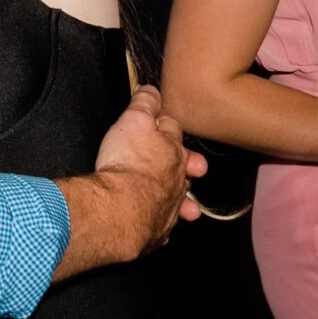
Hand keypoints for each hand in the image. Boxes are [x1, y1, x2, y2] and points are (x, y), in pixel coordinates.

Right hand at [94, 86, 207, 247]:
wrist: (122, 208)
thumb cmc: (127, 163)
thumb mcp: (133, 120)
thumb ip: (144, 104)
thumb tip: (152, 90)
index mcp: (172, 149)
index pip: (173, 130)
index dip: (166, 124)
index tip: (162, 121)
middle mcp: (176, 177)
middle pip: (185, 167)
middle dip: (189, 165)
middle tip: (195, 166)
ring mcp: (170, 205)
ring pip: (181, 199)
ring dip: (183, 201)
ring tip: (189, 207)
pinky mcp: (158, 228)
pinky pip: (163, 225)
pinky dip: (161, 223)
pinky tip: (159, 226)